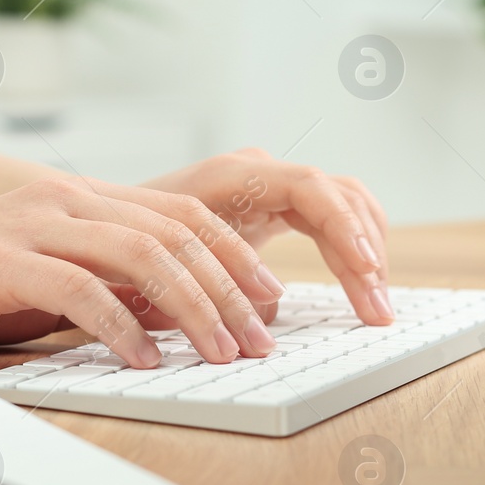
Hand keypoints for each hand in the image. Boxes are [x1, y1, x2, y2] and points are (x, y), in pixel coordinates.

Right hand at [0, 177, 286, 366]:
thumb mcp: (45, 274)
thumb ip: (103, 280)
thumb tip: (174, 313)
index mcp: (79, 198)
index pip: (180, 216)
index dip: (234, 257)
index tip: (269, 301)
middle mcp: (62, 200)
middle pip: (173, 234)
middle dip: (229, 289)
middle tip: (261, 337)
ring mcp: (31, 226)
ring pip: (139, 256)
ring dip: (192, 309)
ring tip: (221, 352)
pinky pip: (79, 291)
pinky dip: (121, 327)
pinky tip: (145, 359)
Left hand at [143, 148, 392, 323]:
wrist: (107, 225)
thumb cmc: (128, 241)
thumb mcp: (159, 264)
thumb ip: (208, 282)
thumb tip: (264, 311)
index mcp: (233, 176)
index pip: (311, 188)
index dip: (343, 229)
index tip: (364, 272)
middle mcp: (260, 173)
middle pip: (339, 198)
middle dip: (365, 254)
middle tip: (377, 310)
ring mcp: (271, 186)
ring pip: (344, 207)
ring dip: (366, 254)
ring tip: (375, 307)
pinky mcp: (275, 207)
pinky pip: (330, 220)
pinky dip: (351, 252)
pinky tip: (361, 286)